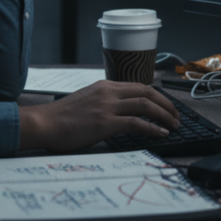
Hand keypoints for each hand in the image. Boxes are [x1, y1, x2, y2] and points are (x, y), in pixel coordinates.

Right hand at [17, 81, 180, 152]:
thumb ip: (103, 103)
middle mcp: (108, 92)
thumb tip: (120, 113)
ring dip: (164, 115)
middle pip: (147, 92)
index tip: (167, 107)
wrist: (43, 123)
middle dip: (167, 104)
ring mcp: (107, 106)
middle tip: (177, 117)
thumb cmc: (61, 118)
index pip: (139, 86)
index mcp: (104, 86)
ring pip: (146, 104)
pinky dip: (153, 128)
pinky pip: (136, 123)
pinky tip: (161, 134)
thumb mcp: (86, 102)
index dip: (157, 96)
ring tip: (174, 126)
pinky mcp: (105, 122)